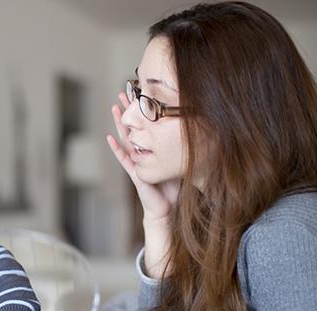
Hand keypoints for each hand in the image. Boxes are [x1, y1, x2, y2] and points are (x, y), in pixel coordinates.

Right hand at [106, 92, 178, 276]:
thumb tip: (209, 132)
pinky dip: (117, 148)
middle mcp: (143, 152)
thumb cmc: (174, 187)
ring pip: (126, 138)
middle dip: (130, 109)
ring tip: (114, 108)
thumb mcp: (183, 162)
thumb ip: (188, 150)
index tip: (142, 92)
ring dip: (120, 124)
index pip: (148, 124)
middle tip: (124, 92)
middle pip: (135, 125)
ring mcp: (137, 161)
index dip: (144, 109)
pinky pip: (124, 158)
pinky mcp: (135, 173)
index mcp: (154, 148)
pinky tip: (110, 138)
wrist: (167, 208)